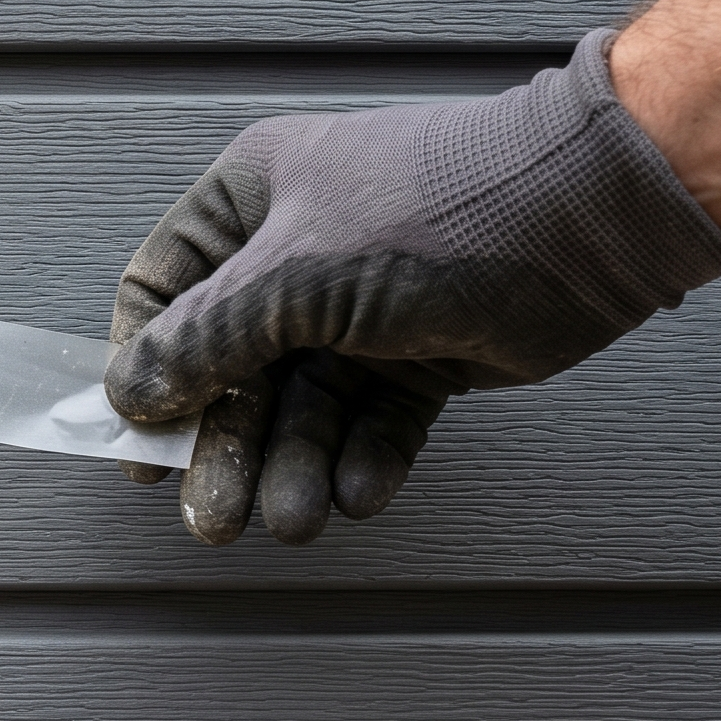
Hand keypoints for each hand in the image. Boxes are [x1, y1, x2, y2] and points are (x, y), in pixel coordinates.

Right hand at [107, 31, 720, 543]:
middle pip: (231, 369)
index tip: (140, 444)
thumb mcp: (296, 274)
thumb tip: (131, 392)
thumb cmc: (442, 209)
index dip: (145, 370)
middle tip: (216, 517)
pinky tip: (356, 492)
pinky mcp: (421, 356)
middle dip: (226, 447)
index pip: (164, 292)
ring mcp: (361, 309)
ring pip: (302, 407)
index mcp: (255, 201)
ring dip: (292, 467)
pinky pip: (371, 422)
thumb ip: (207, 338)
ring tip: (296, 519)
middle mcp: (298, 253)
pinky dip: (361, 460)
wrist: (589, 218)